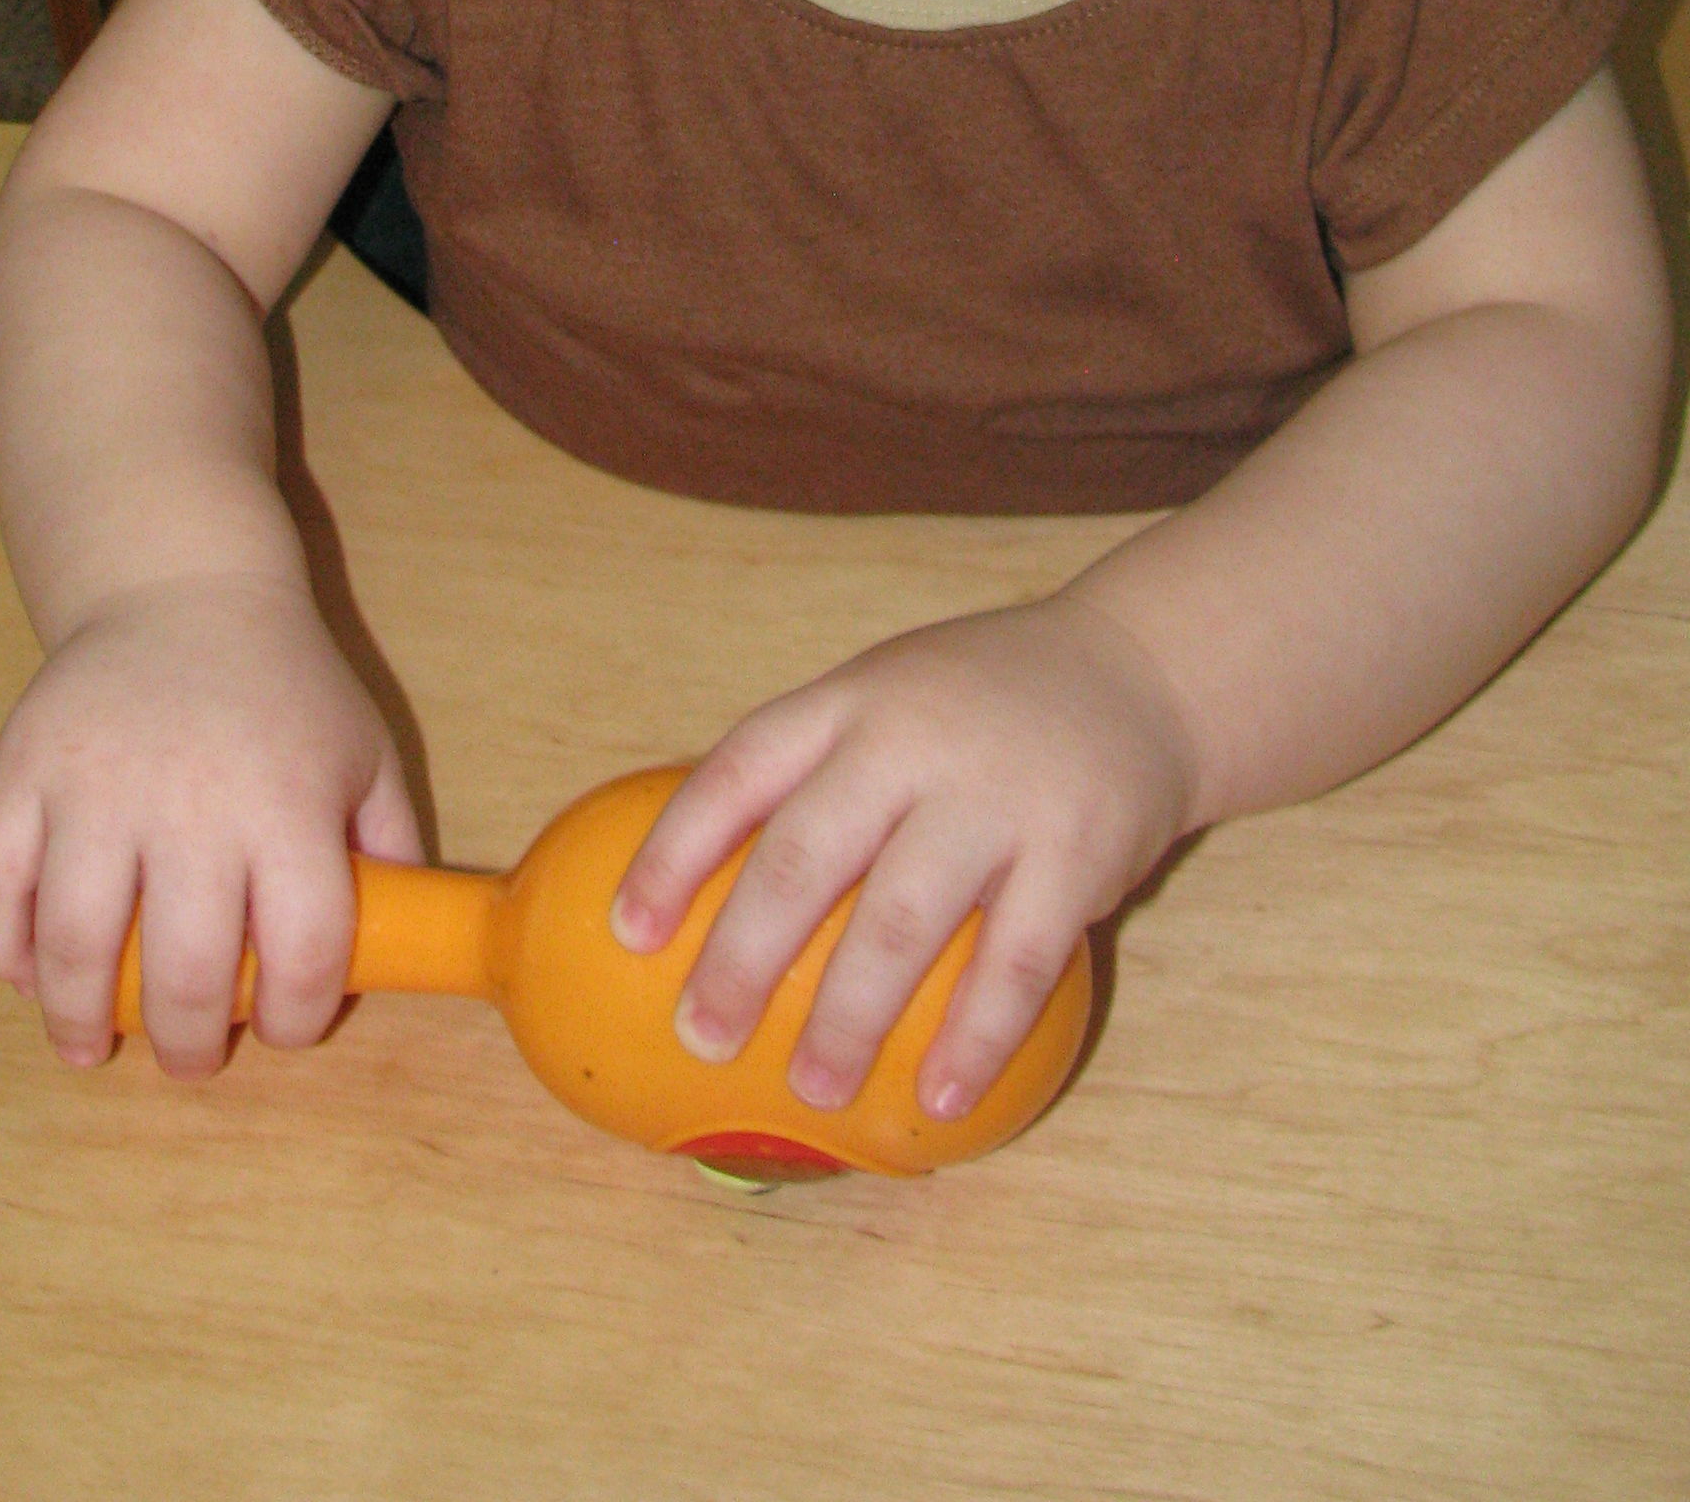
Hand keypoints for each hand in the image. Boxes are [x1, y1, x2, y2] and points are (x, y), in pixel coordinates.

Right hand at [0, 574, 421, 1078]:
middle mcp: (189, 803)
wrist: (181, 588)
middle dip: (188, 1044)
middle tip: (189, 1055)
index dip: (296, 1014)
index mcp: (287, 804)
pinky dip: (3, 951)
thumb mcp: (365, 753)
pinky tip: (31, 975)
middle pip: (183, 972)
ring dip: (81, 1019)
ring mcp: (94, 788)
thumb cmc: (284, 688)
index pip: (302, 951)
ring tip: (94, 1043)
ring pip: (74, 947)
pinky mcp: (21, 771)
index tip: (283, 1024)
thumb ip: (391, 848)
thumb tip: (401, 948)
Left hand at [610, 588, 1196, 1121]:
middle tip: (703, 1038)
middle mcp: (913, 739)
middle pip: (806, 855)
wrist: (1142, 670)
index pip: (741, 769)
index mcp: (852, 700)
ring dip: (848, 1018)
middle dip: (743, 956)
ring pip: (901, 920)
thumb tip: (703, 898)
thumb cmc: (981, 704)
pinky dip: (973, 1038)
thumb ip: (816, 773)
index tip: (629, 934)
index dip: (677, 851)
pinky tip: (939, 1100)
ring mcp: (997, 795)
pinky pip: (1016, 962)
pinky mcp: (1075, 850)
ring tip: (814, 1090)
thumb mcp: (889, 696)